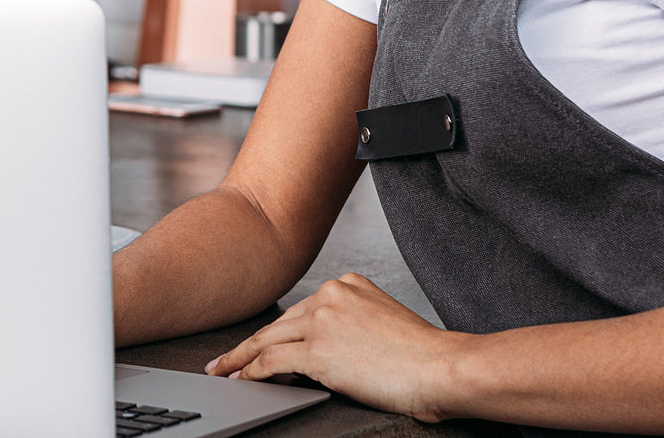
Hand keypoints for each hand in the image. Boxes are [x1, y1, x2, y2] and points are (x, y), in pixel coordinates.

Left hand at [204, 273, 466, 421]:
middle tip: (225, 358)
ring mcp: (322, 321)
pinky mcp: (318, 351)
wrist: (440, 367)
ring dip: (241, 358)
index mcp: (348, 284)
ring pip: (268, 340)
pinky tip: (241, 380)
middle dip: (249, 343)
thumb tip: (331, 350)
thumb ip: (353, 324)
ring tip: (223, 371)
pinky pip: (273, 362)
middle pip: (279, 323)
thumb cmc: (422, 355)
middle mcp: (331, 294)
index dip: (277, 330)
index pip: (302, 310)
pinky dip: (252, 372)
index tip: (259, 341)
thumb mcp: (382, 321)